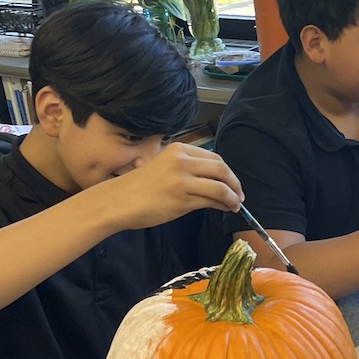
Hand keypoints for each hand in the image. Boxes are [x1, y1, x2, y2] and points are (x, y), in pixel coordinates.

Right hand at [97, 143, 244, 230]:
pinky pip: (211, 201)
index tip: (233, 182)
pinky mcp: (182, 199)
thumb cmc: (139, 187)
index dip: (228, 172)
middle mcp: (182, 161)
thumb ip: (188, 168)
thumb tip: (216, 180)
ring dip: (232, 197)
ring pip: (220, 187)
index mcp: (179, 149)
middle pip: (222, 170)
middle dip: (235, 184)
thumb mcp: (164, 166)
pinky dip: (222, 205)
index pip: (214, 157)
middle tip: (240, 195)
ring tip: (235, 205)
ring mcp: (183, 180)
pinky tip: (223, 208)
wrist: (118, 201)